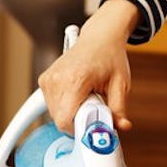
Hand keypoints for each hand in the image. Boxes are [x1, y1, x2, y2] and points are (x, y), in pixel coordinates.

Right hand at [37, 0, 138, 133]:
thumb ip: (119, 109)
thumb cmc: (110, 57)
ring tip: (89, 96)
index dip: (81, 128)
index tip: (95, 126)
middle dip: (80, 120)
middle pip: (61, 119)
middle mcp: (57, 79)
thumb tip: (121, 127)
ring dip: (73, 112)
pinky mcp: (44, 81)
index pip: (65, 120)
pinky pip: (52, 105)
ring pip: (56, 114)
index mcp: (75, 79)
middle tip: (97, 106)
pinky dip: (66, 105)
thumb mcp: (121, 84)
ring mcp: (48, 79)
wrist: (100, 37)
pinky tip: (80, 93)